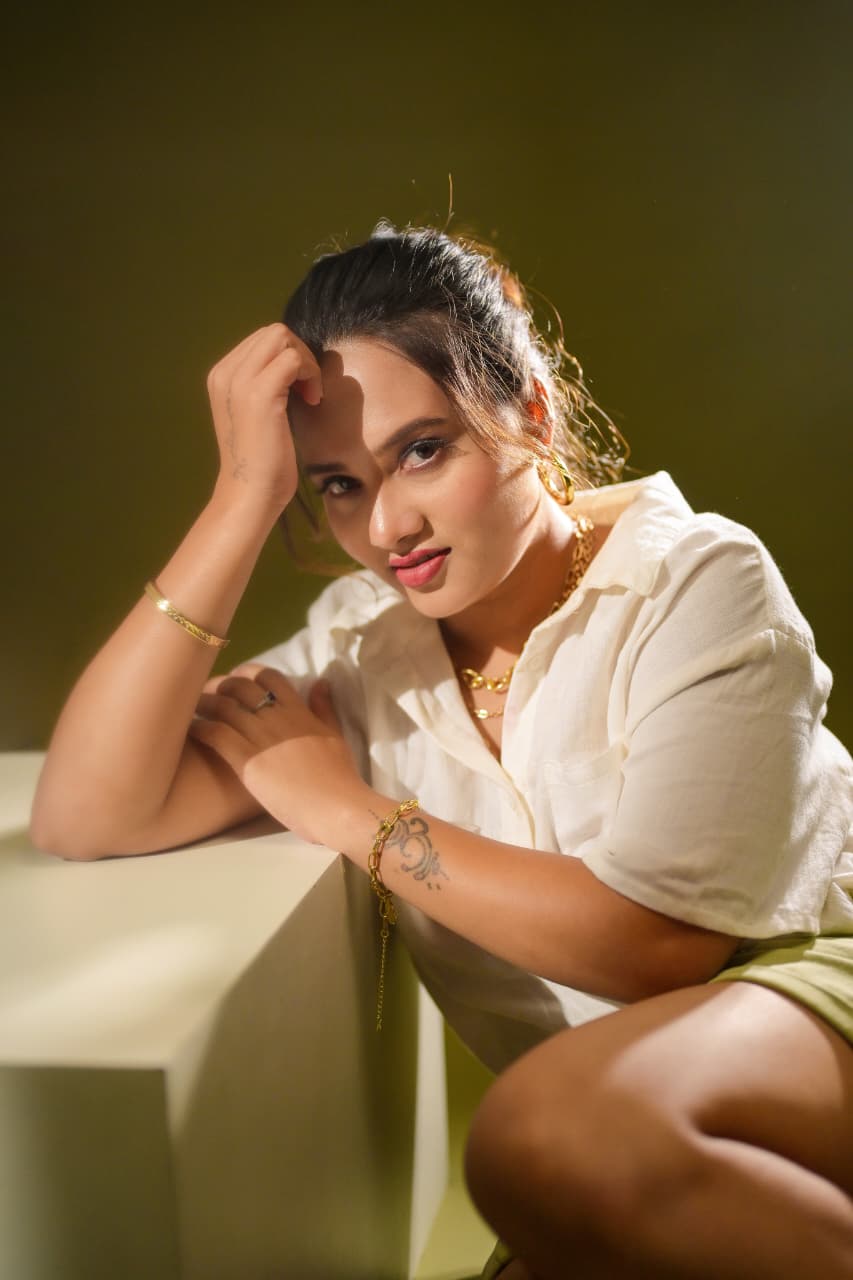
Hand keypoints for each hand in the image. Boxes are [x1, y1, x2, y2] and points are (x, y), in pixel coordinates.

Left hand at [188, 666, 370, 845]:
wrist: (336, 806)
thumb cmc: (339, 776)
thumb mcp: (335, 735)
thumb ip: (324, 708)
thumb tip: (320, 682)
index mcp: (298, 711)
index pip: (269, 676)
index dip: (248, 673)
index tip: (236, 680)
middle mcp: (276, 717)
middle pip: (239, 687)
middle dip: (220, 686)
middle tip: (208, 695)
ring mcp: (260, 737)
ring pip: (222, 706)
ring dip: (203, 703)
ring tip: (192, 709)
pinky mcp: (246, 760)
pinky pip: (215, 733)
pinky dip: (199, 727)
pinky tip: (191, 730)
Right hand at [207, 324, 322, 513]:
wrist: (250, 493)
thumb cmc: (261, 461)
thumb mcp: (258, 414)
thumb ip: (266, 384)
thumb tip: (294, 362)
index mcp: (222, 376)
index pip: (263, 339)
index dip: (290, 357)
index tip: (299, 390)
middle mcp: (225, 373)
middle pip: (274, 332)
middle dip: (300, 355)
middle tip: (308, 390)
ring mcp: (239, 381)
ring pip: (283, 339)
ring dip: (307, 364)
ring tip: (309, 396)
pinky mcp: (258, 394)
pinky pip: (293, 359)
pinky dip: (310, 375)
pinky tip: (311, 401)